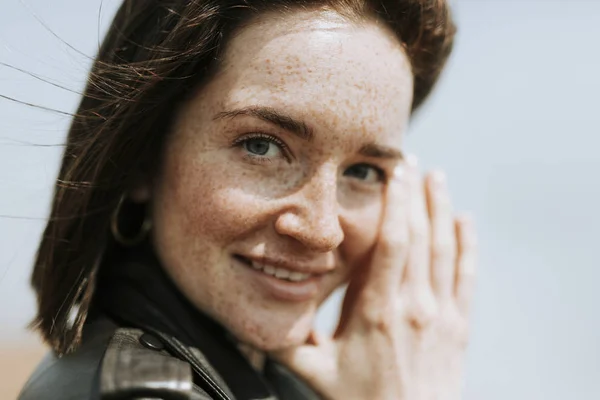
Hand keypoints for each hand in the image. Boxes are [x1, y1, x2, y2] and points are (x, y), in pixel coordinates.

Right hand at [272, 155, 477, 399]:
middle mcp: (413, 307)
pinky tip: (465, 219)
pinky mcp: (458, 325)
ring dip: (442, 210)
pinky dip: (468, 244)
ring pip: (445, 250)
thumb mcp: (315, 372)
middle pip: (421, 238)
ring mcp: (440, 315)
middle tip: (412, 161)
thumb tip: (252, 312)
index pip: (391, 244)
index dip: (395, 204)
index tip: (394, 173)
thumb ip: (285, 340)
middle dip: (416, 195)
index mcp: (376, 312)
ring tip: (437, 177)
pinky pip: (466, 276)